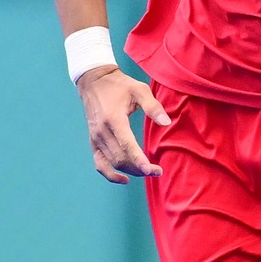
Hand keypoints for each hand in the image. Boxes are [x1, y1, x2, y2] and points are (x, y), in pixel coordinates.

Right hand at [76, 66, 169, 183]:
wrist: (94, 82)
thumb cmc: (120, 85)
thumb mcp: (139, 90)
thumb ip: (153, 107)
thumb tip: (166, 122)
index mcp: (114, 119)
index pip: (126, 144)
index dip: (139, 160)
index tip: (151, 170)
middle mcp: (102, 131)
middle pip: (120, 158)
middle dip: (139, 169)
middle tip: (158, 172)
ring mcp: (95, 138)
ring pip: (112, 163)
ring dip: (130, 172)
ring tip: (149, 173)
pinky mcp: (93, 141)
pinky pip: (99, 163)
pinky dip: (110, 174)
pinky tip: (125, 179)